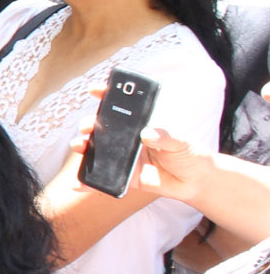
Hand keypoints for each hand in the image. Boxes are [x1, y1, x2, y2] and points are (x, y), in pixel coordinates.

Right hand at [68, 86, 212, 205]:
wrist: (196, 182)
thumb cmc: (192, 155)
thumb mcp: (182, 142)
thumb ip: (165, 137)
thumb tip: (147, 133)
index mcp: (143, 125)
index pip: (123, 107)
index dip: (107, 96)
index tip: (95, 90)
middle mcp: (130, 139)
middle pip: (104, 128)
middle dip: (90, 124)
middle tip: (87, 126)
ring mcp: (125, 158)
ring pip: (99, 151)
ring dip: (85, 147)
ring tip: (79, 145)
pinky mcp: (125, 177)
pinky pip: (104, 178)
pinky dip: (89, 182)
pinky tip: (78, 183)